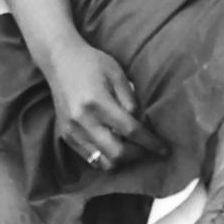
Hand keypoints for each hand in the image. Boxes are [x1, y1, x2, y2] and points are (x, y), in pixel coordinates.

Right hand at [41, 38, 161, 169]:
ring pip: (103, 162)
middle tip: (148, 148)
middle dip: (137, 155)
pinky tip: (115, 145)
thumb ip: (131, 101)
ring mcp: (72, 131)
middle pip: (116, 154)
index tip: (164, 149)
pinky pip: (90, 158)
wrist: (60, 61)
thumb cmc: (93, 64)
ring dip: (121, 159)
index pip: (130, 131)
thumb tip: (143, 125)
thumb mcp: (118, 75)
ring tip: (132, 148)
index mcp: (97, 103)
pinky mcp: (65, 137)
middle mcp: (82, 121)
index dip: (150, 142)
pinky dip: (106, 157)